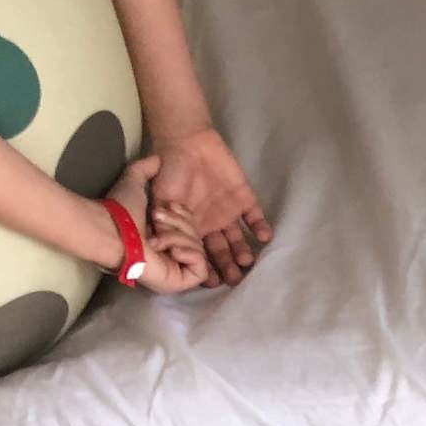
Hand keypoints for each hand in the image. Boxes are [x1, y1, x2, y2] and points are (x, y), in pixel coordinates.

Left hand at [105, 155, 208, 294]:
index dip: (184, 215)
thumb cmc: (119, 211)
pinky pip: (200, 266)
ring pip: (201, 251)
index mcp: (165, 236)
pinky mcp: (182, 282)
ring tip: (157, 237)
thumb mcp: (134, 180)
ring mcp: (177, 270)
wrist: (111, 230)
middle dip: (182, 225)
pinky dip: (189, 253)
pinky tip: (170, 249)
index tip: (168, 207)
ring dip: (180, 237)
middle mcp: (173, 255)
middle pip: (199, 238)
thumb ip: (144, 168)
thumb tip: (155, 156)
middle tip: (158, 220)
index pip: (191, 227)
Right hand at [152, 126, 270, 287]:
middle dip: (228, 267)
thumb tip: (161, 252)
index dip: (207, 269)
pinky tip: (264, 236)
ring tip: (248, 262)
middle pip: (223, 251)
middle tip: (235, 280)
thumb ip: (165, 226)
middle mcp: (212, 225)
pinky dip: (260, 227)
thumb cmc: (169, 172)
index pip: (201, 255)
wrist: (186, 143)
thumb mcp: (161, 201)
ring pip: (239, 239)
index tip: (212, 282)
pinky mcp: (244, 199)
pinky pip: (254, 217)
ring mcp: (229, 213)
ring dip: (244, 251)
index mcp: (192, 229)